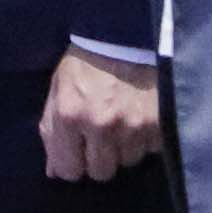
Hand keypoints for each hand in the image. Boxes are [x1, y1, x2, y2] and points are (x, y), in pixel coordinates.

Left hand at [39, 47, 163, 181]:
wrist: (125, 39)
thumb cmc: (85, 65)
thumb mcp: (58, 92)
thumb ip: (52, 131)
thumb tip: (54, 171)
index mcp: (70, 116)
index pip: (69, 170)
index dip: (71, 165)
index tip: (76, 155)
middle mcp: (101, 126)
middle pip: (101, 173)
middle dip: (98, 160)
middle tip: (99, 139)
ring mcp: (133, 127)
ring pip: (127, 162)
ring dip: (122, 149)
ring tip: (120, 124)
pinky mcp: (159, 124)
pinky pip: (150, 149)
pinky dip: (143, 139)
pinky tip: (137, 118)